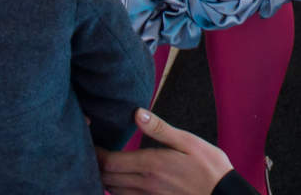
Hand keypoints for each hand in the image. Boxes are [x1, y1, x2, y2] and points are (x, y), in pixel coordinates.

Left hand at [97, 108, 234, 194]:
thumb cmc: (209, 167)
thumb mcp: (188, 141)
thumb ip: (160, 128)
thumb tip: (137, 112)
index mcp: (151, 164)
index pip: (110, 162)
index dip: (96, 153)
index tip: (91, 141)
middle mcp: (145, 184)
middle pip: (107, 178)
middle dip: (97, 165)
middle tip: (93, 151)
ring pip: (113, 191)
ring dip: (105, 178)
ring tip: (103, 164)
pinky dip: (117, 190)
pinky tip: (120, 181)